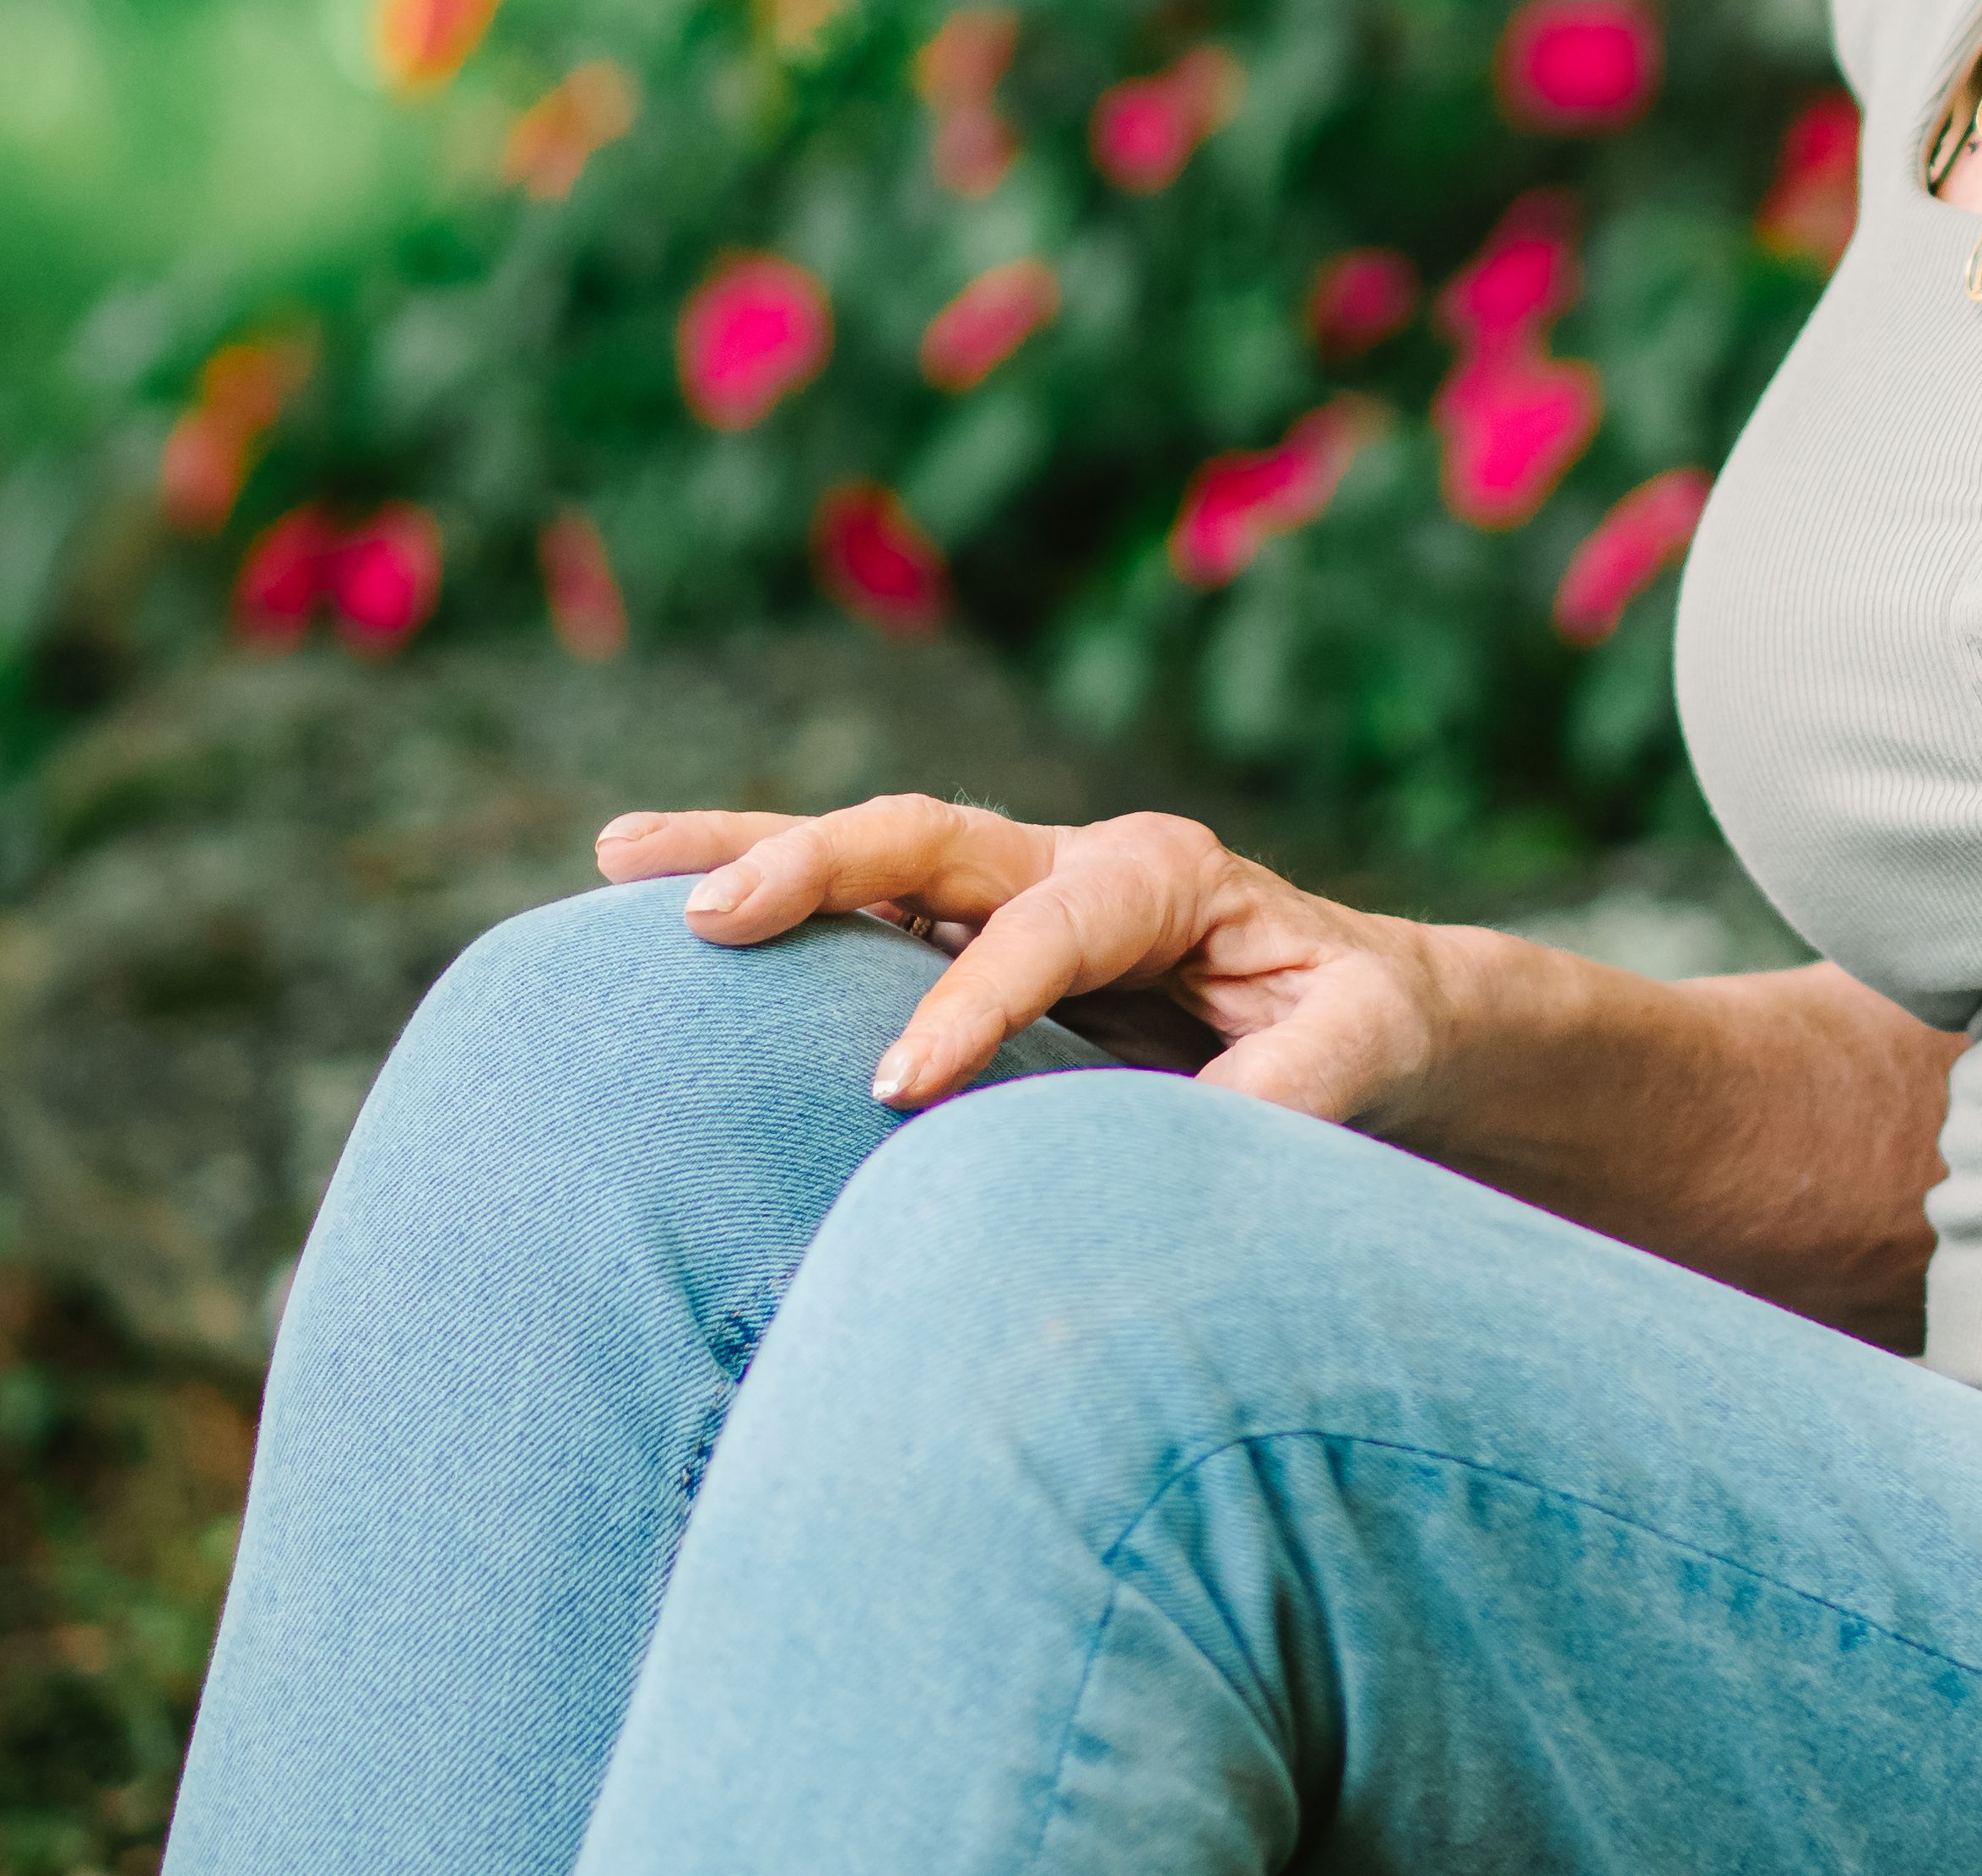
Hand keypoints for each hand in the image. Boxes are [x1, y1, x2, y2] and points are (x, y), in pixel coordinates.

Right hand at [593, 796, 1457, 1122]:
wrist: (1364, 1007)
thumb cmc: (1362, 1024)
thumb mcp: (1361, 1048)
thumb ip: (1288, 1086)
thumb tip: (1198, 1143)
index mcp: (1162, 874)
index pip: (1044, 925)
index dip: (973, 1000)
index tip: (900, 1090)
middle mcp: (1069, 863)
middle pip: (925, 838)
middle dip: (815, 865)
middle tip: (705, 920)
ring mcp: (1010, 892)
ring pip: (867, 856)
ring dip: (745, 852)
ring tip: (617, 855)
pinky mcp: (971, 939)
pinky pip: (859, 915)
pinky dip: (765, 902)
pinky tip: (655, 914)